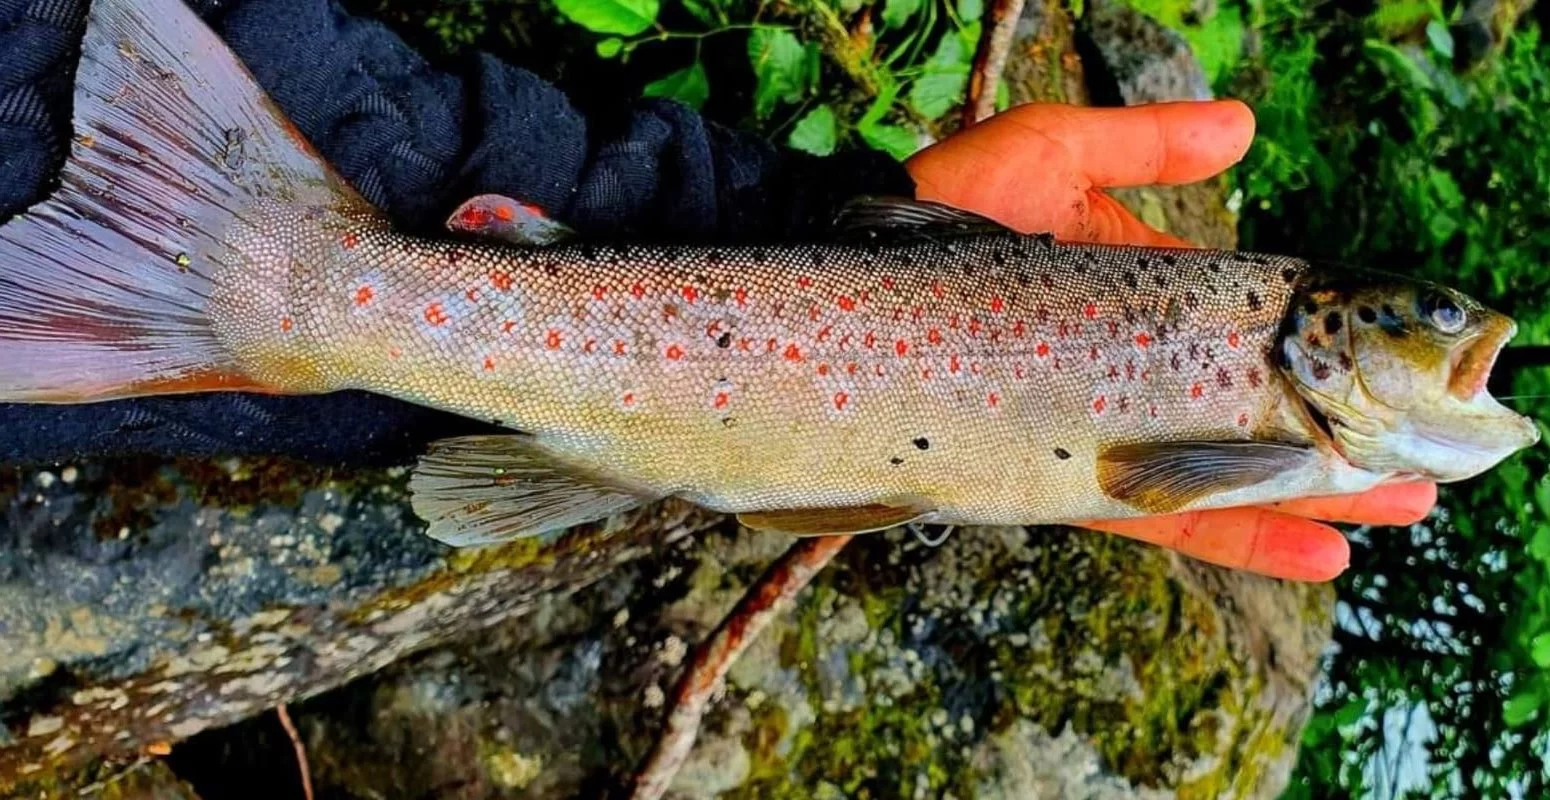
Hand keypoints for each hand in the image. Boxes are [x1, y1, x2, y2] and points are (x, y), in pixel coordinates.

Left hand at [906, 101, 1435, 581]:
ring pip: (1222, 471)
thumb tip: (1248, 127)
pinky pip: (1159, 509)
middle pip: (1249, 410)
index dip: (1319, 355)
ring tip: (1399, 512)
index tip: (1392, 370)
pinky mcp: (1058, 475)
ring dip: (1311, 496)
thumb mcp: (1048, 152)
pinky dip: (1236, 531)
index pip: (1248, 331)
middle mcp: (1125, 368)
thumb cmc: (939, 206)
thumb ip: (1141, 146)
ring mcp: (1096, 426)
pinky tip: (1314, 550)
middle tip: (1425, 468)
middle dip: (1336, 442)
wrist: (836, 298)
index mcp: (1135, 296)